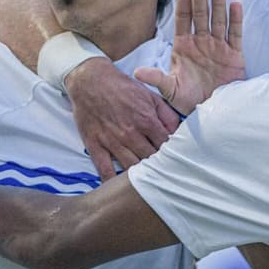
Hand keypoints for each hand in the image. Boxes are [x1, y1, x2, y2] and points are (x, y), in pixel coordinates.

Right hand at [66, 58, 180, 181]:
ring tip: (148, 183)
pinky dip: (111, 181)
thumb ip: (167, 114)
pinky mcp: (95, 145)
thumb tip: (178, 132)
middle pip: (151, 160)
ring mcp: (112, 141)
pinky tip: (118, 189)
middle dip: (159, 167)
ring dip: (140, 177)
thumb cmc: (121, 86)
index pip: (166, 146)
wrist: (90, 80)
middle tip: (165, 175)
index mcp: (146, 120)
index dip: (173, 154)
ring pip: (131, 168)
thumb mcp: (149, 94)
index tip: (176, 160)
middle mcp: (130, 133)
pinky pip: (104, 169)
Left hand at [135, 0, 244, 114]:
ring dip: (218, 2)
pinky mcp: (234, 56)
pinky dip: (235, 20)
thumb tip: (137, 73)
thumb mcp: (170, 89)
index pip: (183, 17)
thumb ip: (156, 78)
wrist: (210, 114)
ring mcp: (218, 47)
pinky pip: (235, 34)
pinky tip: (235, 4)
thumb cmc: (188, 100)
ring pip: (218, 19)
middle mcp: (201, 42)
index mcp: (184, 45)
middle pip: (200, 13)